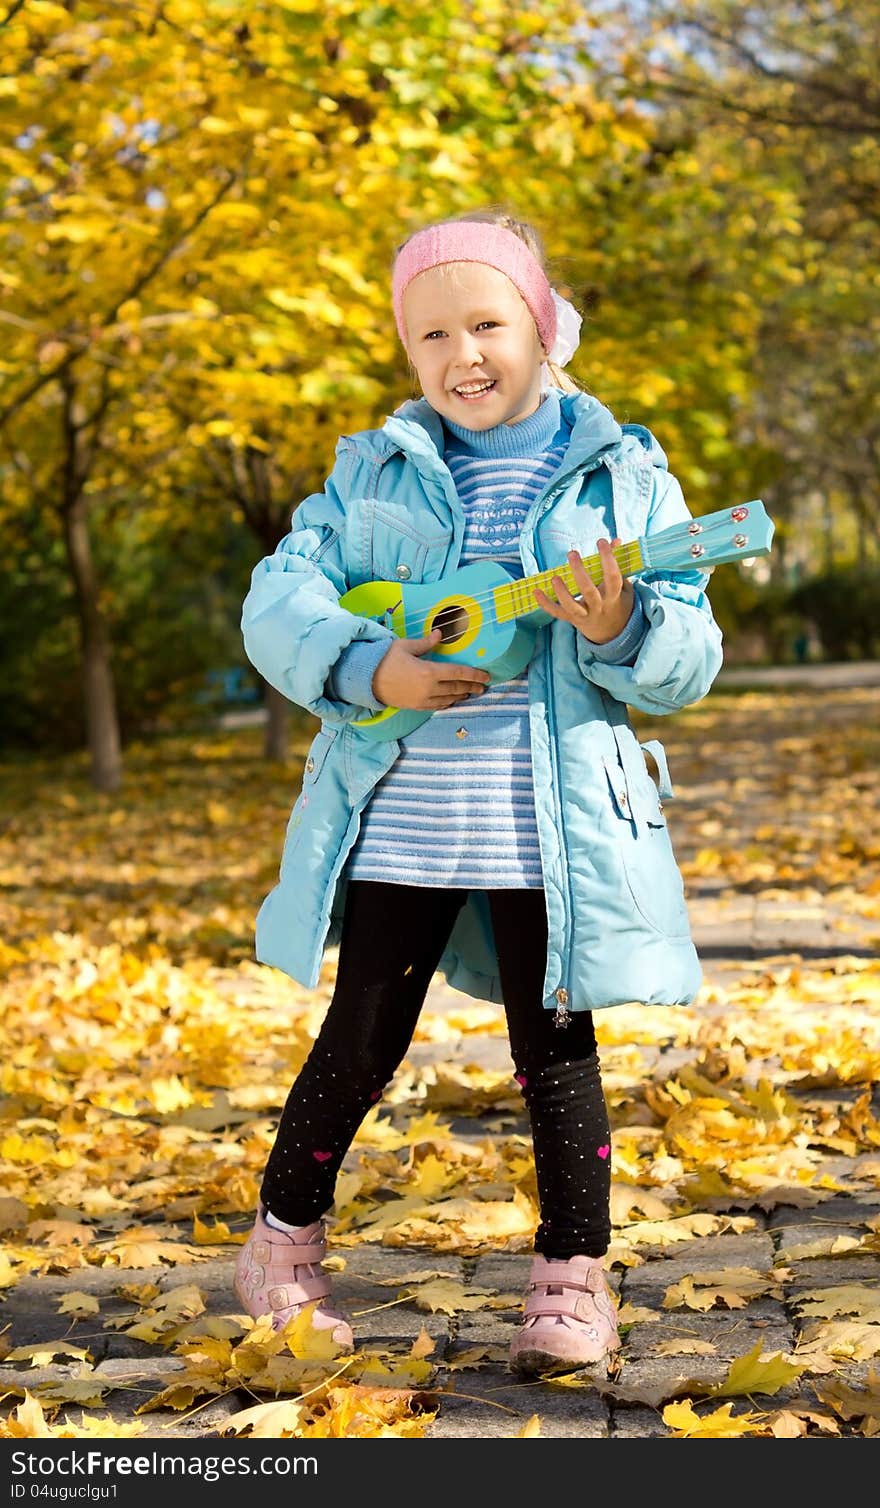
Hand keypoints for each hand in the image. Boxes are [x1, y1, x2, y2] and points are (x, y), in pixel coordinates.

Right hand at [371, 628, 490, 708]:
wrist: (366, 680)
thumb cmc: (384, 659)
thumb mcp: (405, 646)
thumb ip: (425, 642)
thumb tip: (440, 634)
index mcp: (429, 671)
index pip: (458, 673)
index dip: (474, 675)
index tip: (486, 676)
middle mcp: (429, 689)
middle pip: (457, 688)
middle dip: (472, 687)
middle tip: (483, 686)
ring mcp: (423, 700)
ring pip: (448, 699)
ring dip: (461, 696)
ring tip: (470, 692)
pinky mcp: (416, 707)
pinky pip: (437, 706)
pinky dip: (448, 703)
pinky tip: (452, 700)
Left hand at [534, 537, 634, 644]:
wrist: (612, 633)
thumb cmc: (618, 603)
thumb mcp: (624, 586)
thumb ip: (619, 564)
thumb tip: (616, 540)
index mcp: (614, 597)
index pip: (613, 577)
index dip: (608, 558)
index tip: (601, 541)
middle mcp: (599, 607)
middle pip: (589, 591)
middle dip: (579, 572)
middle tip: (572, 553)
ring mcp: (584, 615)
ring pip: (571, 606)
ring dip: (561, 592)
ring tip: (554, 577)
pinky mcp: (572, 619)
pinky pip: (557, 613)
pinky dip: (545, 604)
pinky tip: (536, 591)